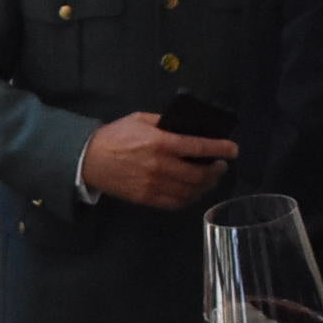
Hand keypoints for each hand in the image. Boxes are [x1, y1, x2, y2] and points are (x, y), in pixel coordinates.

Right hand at [80, 112, 234, 209]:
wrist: (89, 160)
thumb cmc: (115, 136)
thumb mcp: (140, 119)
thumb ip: (165, 123)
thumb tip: (188, 127)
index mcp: (160, 143)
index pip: (198, 147)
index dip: (220, 149)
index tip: (233, 150)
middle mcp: (160, 166)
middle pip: (199, 173)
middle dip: (216, 170)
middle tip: (221, 165)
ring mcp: (154, 185)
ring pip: (191, 191)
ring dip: (206, 186)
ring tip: (210, 178)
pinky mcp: (147, 199)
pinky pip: (176, 203)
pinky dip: (190, 198)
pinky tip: (194, 191)